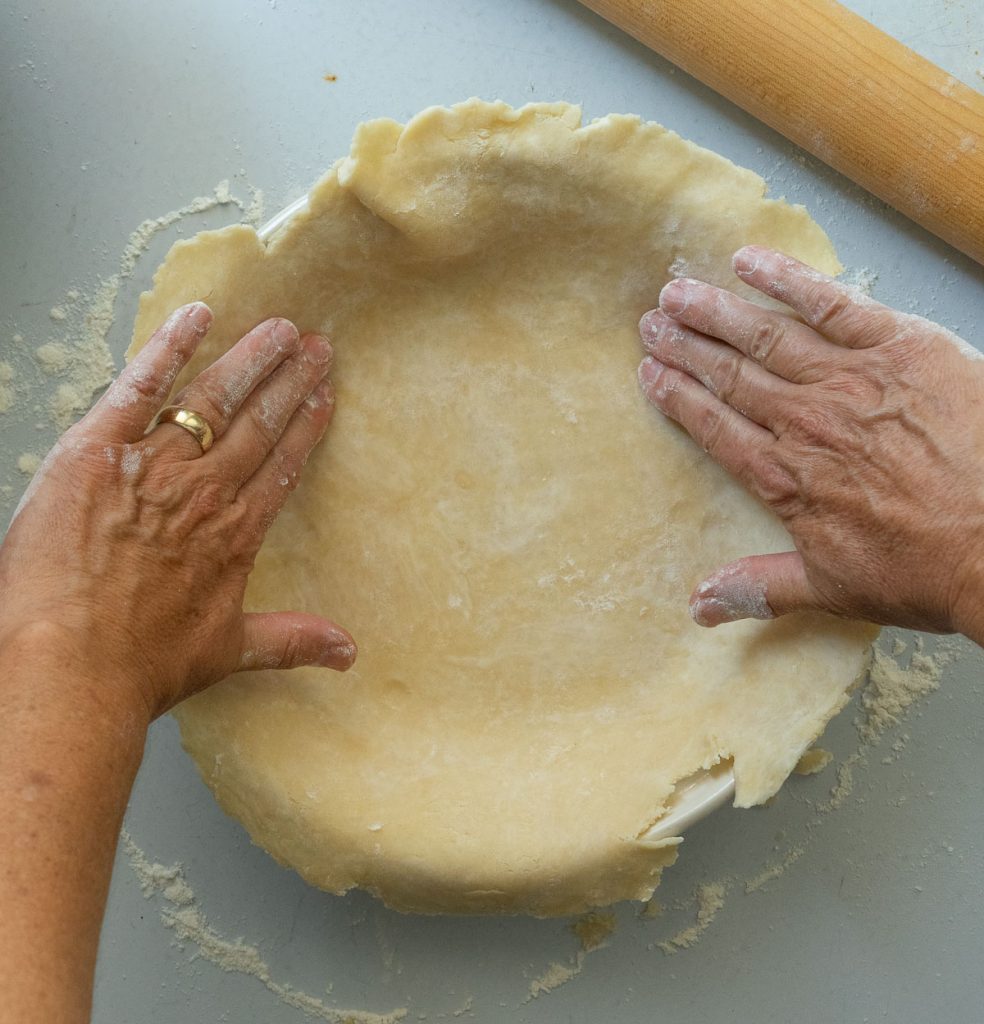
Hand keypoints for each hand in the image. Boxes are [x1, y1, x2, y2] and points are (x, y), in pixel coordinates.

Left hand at [0, 303, 355, 721]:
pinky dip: (167, 348)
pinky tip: (196, 316)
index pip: (281, 466)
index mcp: (235, 533)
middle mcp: (204, 490)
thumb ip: (290, 640)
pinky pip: (138, 387)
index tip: (325, 396)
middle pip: (259, 424)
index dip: (306, 426)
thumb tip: (348, 653)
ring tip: (280, 328)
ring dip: (250, 359)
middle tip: (318, 347)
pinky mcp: (98, 451)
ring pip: (213, 399)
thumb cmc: (141, 666)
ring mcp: (154, 466)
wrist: (68, 667)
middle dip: (291, 381)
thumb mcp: (225, 652)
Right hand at [637, 245, 983, 637]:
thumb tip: (699, 606)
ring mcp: (848, 379)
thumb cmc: (928, 568)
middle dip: (684, 346)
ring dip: (715, 312)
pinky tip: (750, 262)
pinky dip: (786, 280)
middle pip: (728, 375)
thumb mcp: (836, 590)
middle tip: (651, 323)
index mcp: (785, 477)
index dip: (677, 397)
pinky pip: (830, 303)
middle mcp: (804, 422)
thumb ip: (761, 588)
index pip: (714, 426)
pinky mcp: (898, 346)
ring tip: (677, 293)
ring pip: (765, 337)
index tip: (651, 373)